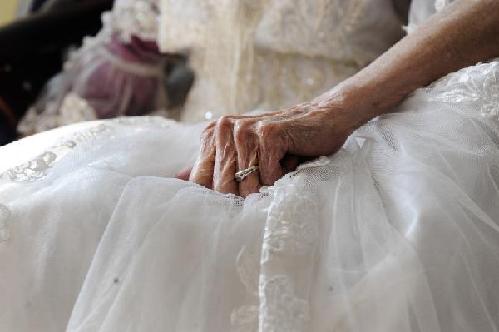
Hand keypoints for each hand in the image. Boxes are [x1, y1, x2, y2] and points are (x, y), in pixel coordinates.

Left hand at [179, 99, 354, 196]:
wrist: (321, 121)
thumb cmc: (282, 144)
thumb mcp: (243, 154)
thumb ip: (211, 166)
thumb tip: (176, 180)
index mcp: (212, 134)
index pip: (202, 181)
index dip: (220, 199)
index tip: (234, 207)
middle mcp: (223, 128)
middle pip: (223, 187)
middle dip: (247, 194)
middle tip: (264, 182)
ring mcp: (244, 129)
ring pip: (246, 185)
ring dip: (267, 186)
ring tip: (277, 167)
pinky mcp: (267, 133)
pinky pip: (268, 175)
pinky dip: (281, 176)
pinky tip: (289, 160)